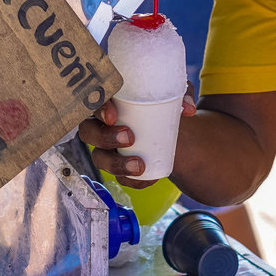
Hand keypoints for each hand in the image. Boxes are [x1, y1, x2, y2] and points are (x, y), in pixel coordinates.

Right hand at [78, 88, 195, 186]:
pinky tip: (148, 179)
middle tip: (129, 137)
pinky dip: (133, 180)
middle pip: (88, 132)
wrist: (172, 132)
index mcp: (110, 102)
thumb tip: (188, 109)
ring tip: (139, 166)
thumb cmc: (164, 104)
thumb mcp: (175, 94)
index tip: (113, 116)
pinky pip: (119, 177)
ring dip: (116, 164)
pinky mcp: (119, 167)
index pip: (93, 103)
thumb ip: (183, 94)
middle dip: (104, 137)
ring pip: (99, 158)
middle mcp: (101, 125)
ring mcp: (107, 149)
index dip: (98, 110)